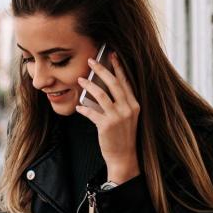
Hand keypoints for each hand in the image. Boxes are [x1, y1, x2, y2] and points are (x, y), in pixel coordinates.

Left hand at [75, 52, 139, 183]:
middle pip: (113, 83)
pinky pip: (91, 112)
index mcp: (134, 104)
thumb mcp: (125, 117)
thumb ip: (118, 103)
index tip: (111, 55)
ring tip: (80, 79)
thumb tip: (101, 88)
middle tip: (91, 60)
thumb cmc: (122, 135)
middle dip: (101, 69)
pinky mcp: (106, 125)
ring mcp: (118, 117)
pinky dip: (83, 108)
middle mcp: (128, 108)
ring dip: (88, 85)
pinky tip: (78, 107)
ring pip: (101, 94)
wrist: (124, 157)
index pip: (125, 81)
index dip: (118, 67)